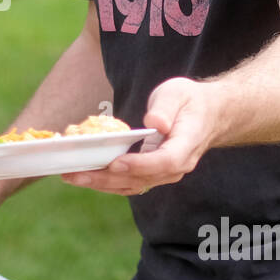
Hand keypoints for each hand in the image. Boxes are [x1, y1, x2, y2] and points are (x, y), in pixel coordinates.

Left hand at [62, 77, 221, 195]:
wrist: (207, 115)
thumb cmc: (189, 101)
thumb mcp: (178, 94)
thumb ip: (165, 109)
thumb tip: (155, 124)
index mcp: (186, 145)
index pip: (164, 161)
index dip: (139, 165)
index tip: (115, 163)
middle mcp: (176, 166)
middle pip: (141, 179)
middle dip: (106, 178)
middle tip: (76, 173)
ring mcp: (165, 174)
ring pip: (132, 185)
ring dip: (101, 184)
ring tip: (72, 176)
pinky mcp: (153, 174)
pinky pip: (129, 183)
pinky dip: (107, 182)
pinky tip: (85, 175)